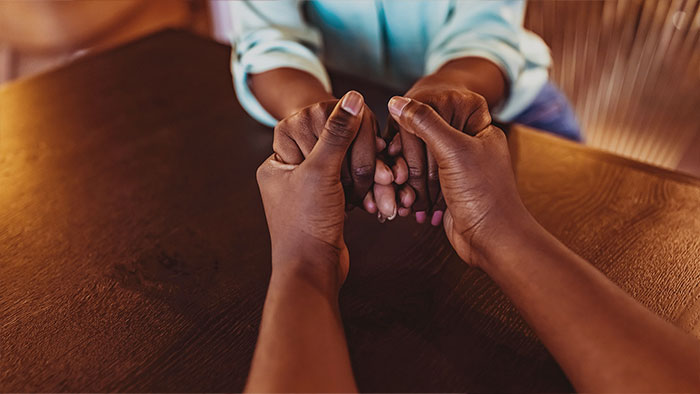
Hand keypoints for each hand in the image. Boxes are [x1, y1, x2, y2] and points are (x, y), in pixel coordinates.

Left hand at [257, 91, 364, 290]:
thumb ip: (337, 133)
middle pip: (334, 143)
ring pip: (346, 164)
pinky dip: (367, 190)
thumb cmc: (306, 225)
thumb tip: (352, 97)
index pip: (313, 122)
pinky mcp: (327, 202)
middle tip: (381, 173)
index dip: (342, 130)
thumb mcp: (322, 172)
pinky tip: (378, 201)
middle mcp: (290, 170)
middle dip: (362, 160)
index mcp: (278, 159)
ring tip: (386, 190)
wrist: (312, 272)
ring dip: (369, 177)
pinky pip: (351, 184)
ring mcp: (310, 187)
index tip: (362, 142)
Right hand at [387, 96, 530, 267]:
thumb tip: (397, 102)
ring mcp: (457, 172)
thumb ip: (425, 122)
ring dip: (407, 180)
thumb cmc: (483, 194)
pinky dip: (411, 195)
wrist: (492, 240)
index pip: (438, 113)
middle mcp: (468, 148)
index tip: (396, 140)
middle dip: (406, 159)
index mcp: (478, 130)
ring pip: (420, 165)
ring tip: (402, 193)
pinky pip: (421, 187)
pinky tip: (406, 204)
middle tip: (396, 171)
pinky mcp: (447, 193)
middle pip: (424, 140)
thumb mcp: (453, 150)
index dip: (413, 125)